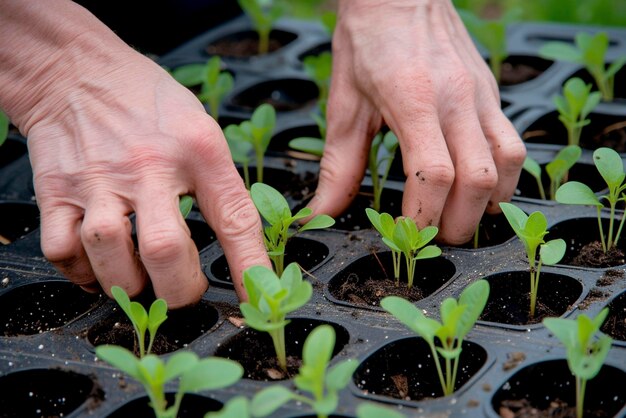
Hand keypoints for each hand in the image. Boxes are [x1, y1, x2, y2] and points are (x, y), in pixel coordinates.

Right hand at [0, 0, 269, 306]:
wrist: (76, 70)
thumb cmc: (147, 102)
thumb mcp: (201, 128)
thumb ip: (219, 183)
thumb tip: (239, 244)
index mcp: (198, 150)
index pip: (234, 219)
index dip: (249, 269)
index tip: (257, 301)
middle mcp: (149, 166)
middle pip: (164, 249)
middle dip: (178, 290)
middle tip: (182, 292)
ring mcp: (99, 179)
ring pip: (109, 254)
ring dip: (127, 284)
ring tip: (139, 280)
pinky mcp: (56, 189)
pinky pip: (62, 250)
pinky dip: (80, 272)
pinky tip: (97, 266)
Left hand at [308, 0, 525, 243]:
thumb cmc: (367, 42)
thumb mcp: (344, 105)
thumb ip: (338, 166)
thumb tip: (321, 213)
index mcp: (413, 100)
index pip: (434, 175)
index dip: (423, 217)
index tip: (406, 234)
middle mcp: (456, 98)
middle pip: (479, 180)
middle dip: (458, 223)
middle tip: (434, 238)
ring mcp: (481, 94)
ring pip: (509, 164)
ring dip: (489, 204)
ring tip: (460, 217)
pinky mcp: (492, 92)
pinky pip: (513, 143)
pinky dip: (504, 177)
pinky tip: (480, 188)